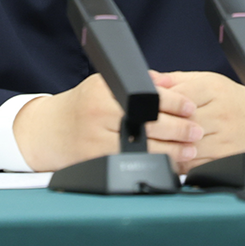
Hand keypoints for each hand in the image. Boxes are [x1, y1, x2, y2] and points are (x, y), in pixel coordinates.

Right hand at [13, 72, 204, 171]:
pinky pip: (132, 164)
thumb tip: (171, 82)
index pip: (148, 97)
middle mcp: (99, 116)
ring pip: (143, 148)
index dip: (174, 103)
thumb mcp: (104, 84)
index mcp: (104, 93)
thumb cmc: (81, 106)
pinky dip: (153, 164)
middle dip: (179, 129)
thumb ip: (137, 81)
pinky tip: (168, 163)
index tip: (190, 107)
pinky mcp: (96, 162)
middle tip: (196, 130)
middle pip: (149, 124)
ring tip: (189, 149)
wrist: (48, 131)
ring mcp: (96, 141)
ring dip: (172, 151)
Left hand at [150, 71, 244, 169]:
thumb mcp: (207, 82)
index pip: (178, 96)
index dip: (160, 104)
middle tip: (146, 130)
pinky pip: (196, 163)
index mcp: (214, 89)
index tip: (148, 109)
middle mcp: (221, 112)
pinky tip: (174, 156)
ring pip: (187, 145)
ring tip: (157, 144)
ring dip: (169, 146)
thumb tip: (149, 79)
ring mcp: (225, 137)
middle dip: (162, 126)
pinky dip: (180, 161)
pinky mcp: (225, 157)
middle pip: (182, 121)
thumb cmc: (229, 100)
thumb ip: (176, 80)